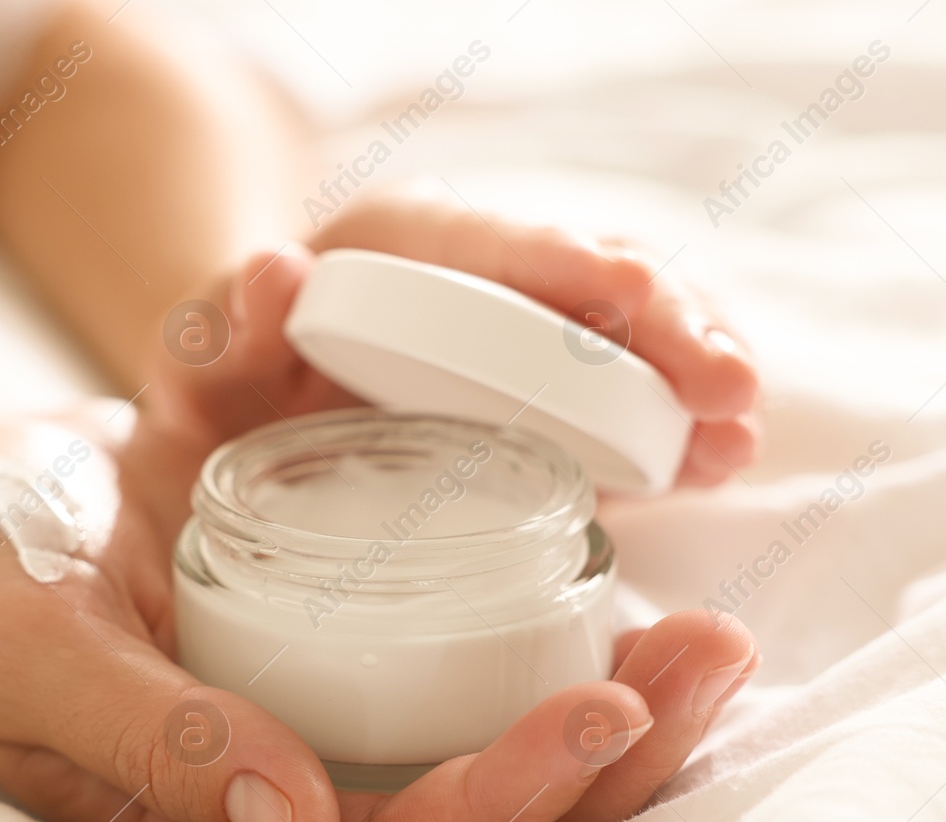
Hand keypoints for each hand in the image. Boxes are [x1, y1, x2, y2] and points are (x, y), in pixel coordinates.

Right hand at [0, 184, 764, 821]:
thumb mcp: (33, 645)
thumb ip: (144, 736)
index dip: (506, 798)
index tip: (608, 711)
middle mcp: (303, 790)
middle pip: (484, 811)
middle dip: (612, 755)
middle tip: (716, 658)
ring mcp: (338, 723)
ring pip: (502, 743)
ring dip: (623, 701)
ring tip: (717, 639)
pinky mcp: (358, 652)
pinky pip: (483, 669)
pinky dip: (567, 637)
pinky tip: (644, 591)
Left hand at [143, 181, 761, 487]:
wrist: (265, 407)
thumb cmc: (234, 384)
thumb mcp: (206, 361)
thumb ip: (225, 328)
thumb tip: (273, 273)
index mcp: (402, 249)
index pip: (492, 244)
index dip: (564, 264)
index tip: (628, 287)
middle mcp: (483, 279)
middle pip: (591, 279)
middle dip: (663, 328)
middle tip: (725, 384)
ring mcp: (531, 338)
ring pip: (632, 334)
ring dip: (691, 376)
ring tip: (738, 430)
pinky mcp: (557, 400)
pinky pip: (631, 399)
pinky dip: (677, 427)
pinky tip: (722, 454)